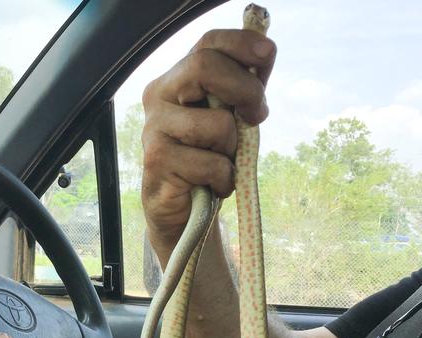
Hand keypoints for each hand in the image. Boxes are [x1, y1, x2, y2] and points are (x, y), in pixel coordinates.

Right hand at [141, 29, 275, 262]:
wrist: (183, 210)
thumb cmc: (208, 159)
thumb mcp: (230, 118)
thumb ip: (243, 88)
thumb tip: (265, 52)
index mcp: (176, 79)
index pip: (207, 43)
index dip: (241, 43)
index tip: (268, 55)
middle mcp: (158, 96)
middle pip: (204, 66)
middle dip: (246, 90)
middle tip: (257, 117)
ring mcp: (154, 128)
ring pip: (217, 124)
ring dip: (232, 150)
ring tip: (220, 163)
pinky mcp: (157, 161)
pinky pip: (212, 164)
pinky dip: (224, 179)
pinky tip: (211, 185)